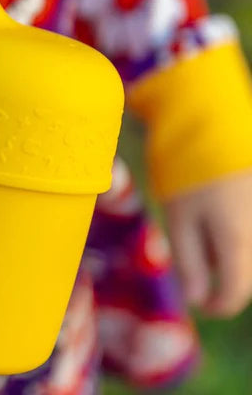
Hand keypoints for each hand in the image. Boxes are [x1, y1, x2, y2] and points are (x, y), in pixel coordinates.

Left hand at [164, 170, 251, 317]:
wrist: (209, 118)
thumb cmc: (187, 169)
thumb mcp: (178, 217)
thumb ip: (190, 261)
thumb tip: (199, 301)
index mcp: (238, 239)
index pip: (235, 292)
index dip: (215, 304)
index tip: (198, 300)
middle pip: (244, 270)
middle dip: (220, 268)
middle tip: (193, 240)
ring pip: (247, 247)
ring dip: (229, 245)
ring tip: (205, 212)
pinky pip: (248, 225)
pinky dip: (235, 224)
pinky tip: (218, 203)